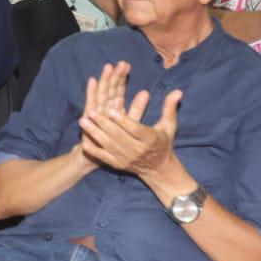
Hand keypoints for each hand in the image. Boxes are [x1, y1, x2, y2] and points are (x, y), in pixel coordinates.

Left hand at [80, 63, 183, 179]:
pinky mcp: (118, 165)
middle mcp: (137, 150)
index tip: (111, 110)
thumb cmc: (163, 143)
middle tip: (90, 112)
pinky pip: (104, 157)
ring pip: (108, 145)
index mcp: (149, 139)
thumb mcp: (168, 126)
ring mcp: (126, 159)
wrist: (159, 169)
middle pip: (118, 136)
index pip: (134, 129)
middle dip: (103, 124)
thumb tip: (178, 91)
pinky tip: (84, 141)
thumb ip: (169, 108)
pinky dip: (94, 150)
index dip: (122, 120)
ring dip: (94, 133)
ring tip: (83, 121)